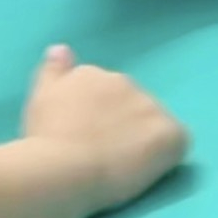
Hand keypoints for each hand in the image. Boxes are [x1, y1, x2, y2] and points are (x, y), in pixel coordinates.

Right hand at [20, 46, 189, 209]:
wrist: (65, 167)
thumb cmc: (46, 138)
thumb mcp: (41, 97)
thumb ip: (54, 71)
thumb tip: (61, 48)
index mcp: (93, 74)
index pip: (105, 91)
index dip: (99, 116)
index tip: (87, 135)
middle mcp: (125, 81)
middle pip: (131, 104)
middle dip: (123, 123)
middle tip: (104, 151)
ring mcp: (150, 106)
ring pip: (153, 122)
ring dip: (143, 137)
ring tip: (123, 164)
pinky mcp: (169, 134)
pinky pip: (176, 142)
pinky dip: (165, 154)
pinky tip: (146, 169)